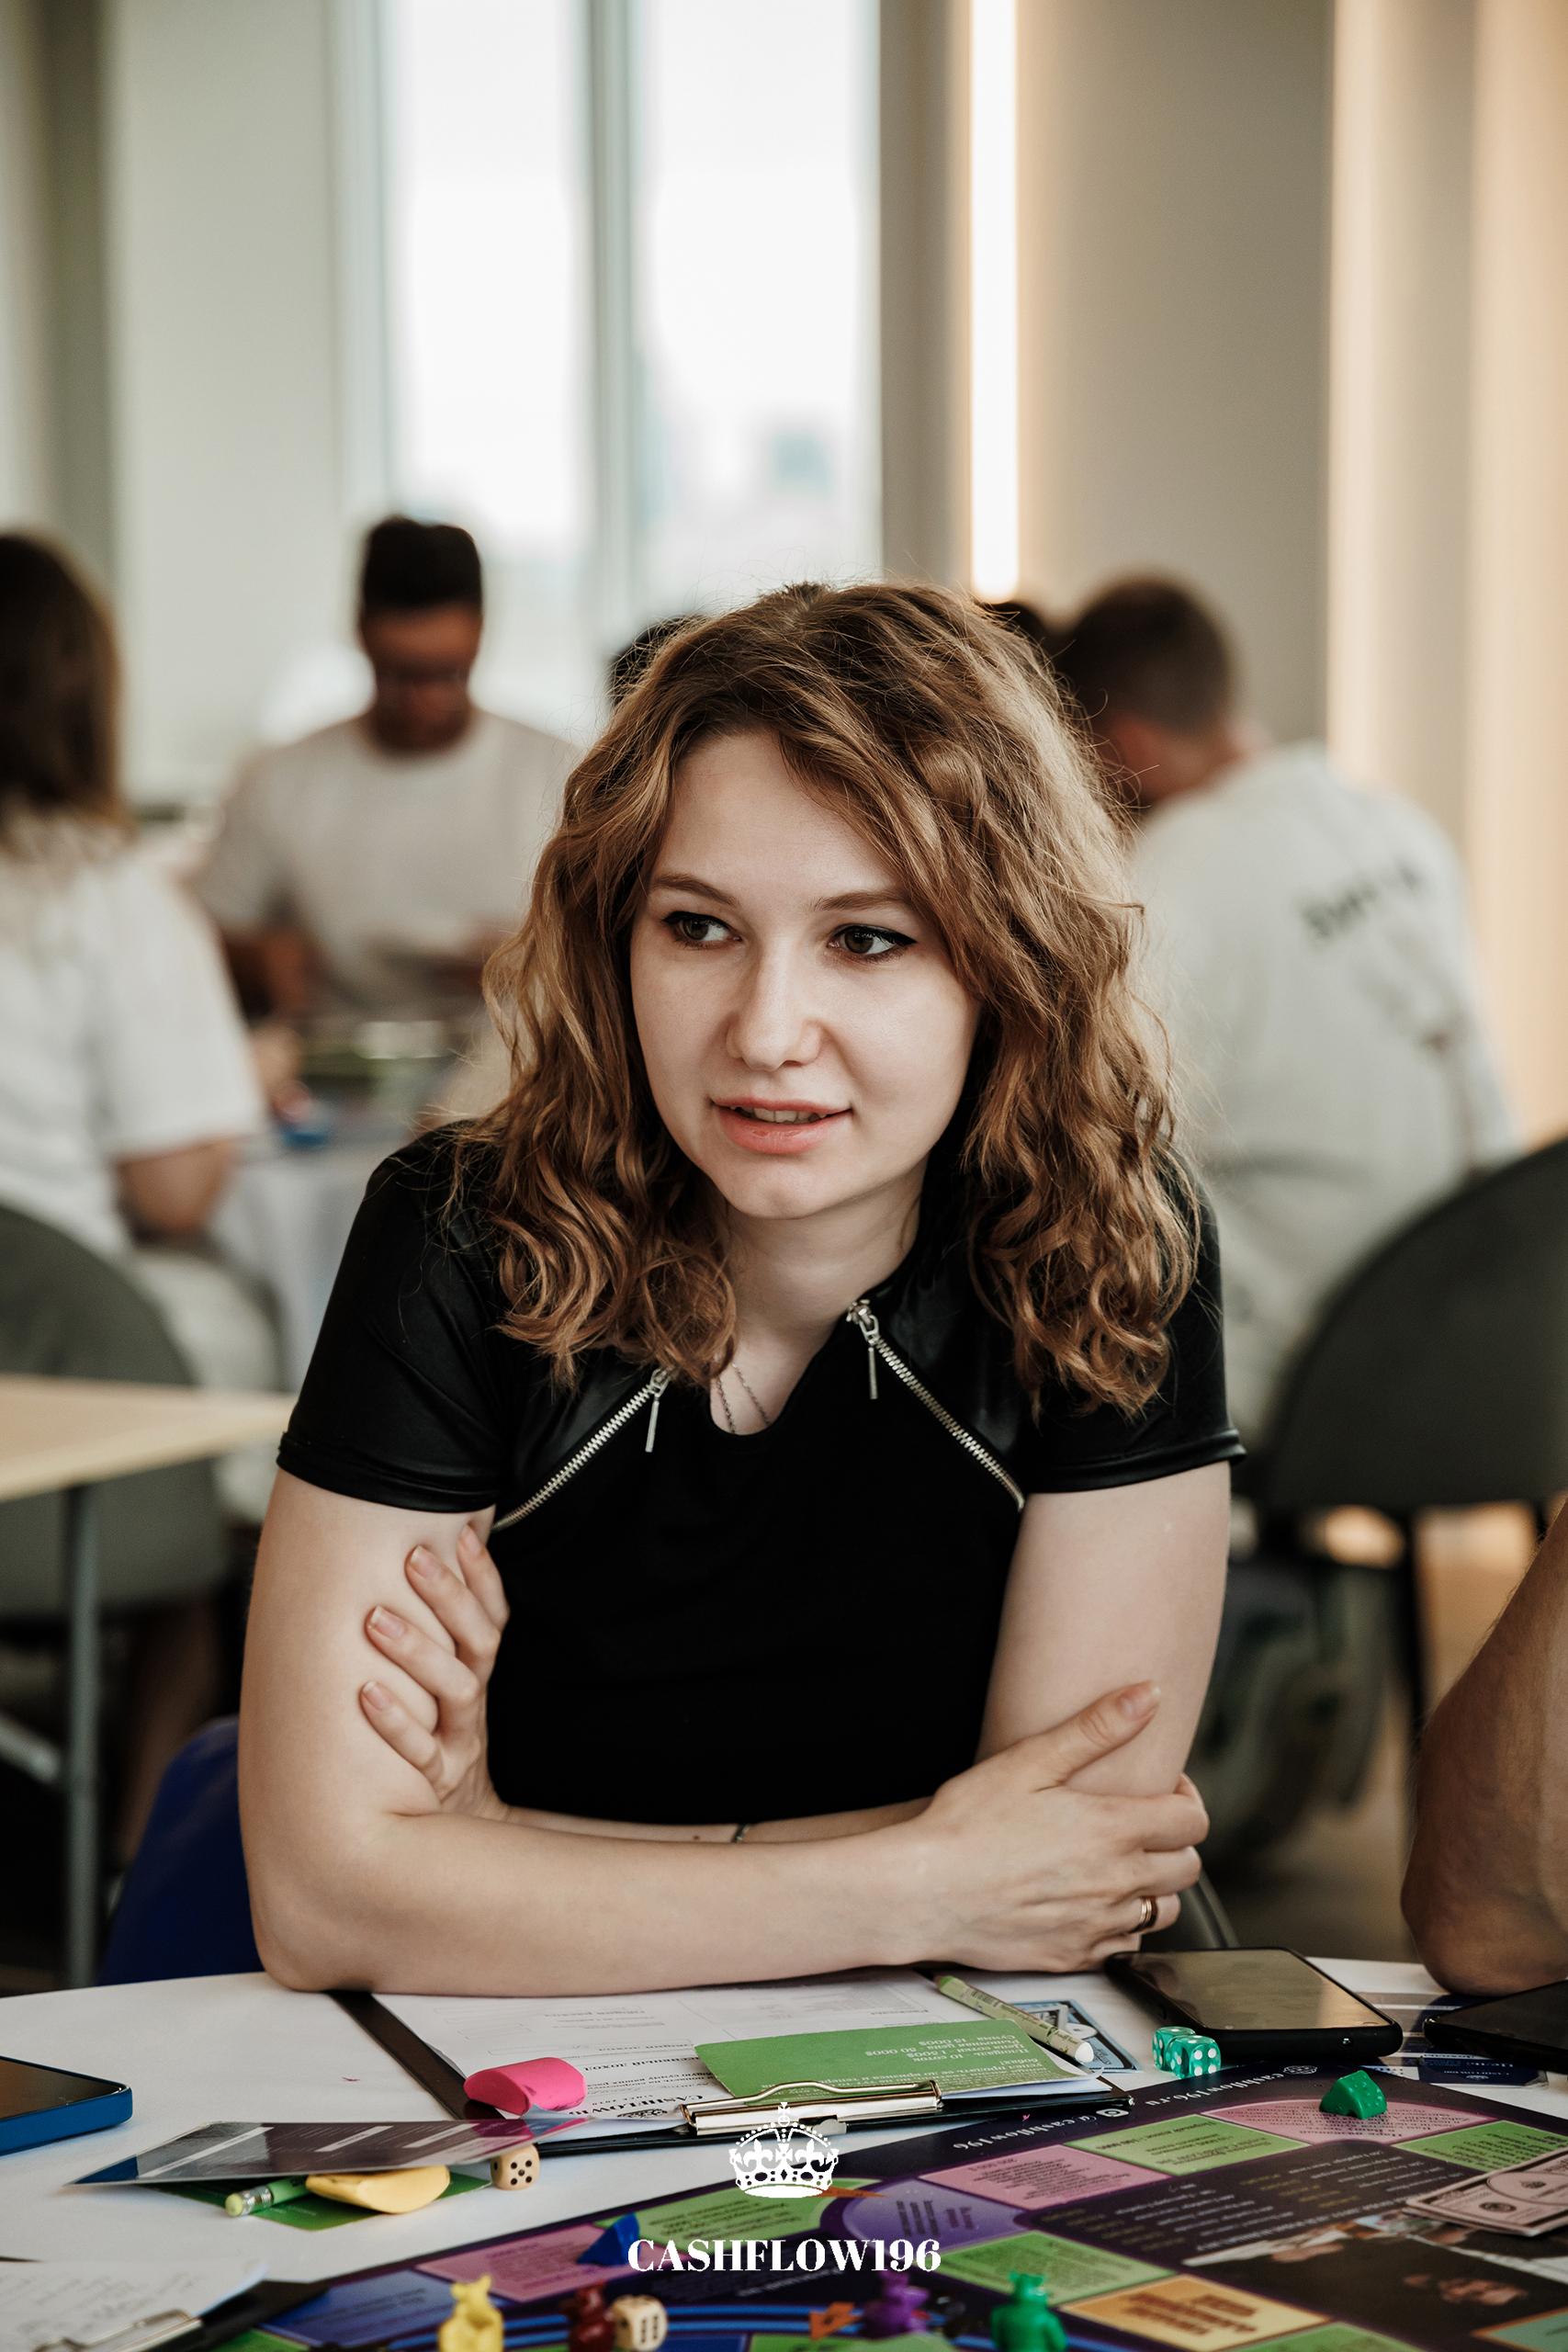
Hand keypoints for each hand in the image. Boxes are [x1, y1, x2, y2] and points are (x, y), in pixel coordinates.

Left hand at [359, 1524, 510, 1820]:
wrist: (446, 1836)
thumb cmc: (430, 1746)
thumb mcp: (441, 1694)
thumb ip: (433, 1643)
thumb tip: (407, 1567)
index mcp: (477, 1675)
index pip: (492, 1616)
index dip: (482, 1576)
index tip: (462, 1533)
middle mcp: (474, 1703)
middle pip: (478, 1643)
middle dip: (448, 1596)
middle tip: (414, 1557)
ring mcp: (459, 1743)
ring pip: (455, 1690)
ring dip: (417, 1650)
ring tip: (376, 1618)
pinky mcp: (436, 1781)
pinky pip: (419, 1749)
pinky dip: (394, 1720)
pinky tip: (364, 1692)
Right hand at [890, 1683, 1207, 1971]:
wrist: (924, 1892)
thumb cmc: (967, 1825)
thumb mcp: (1030, 1761)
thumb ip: (1096, 1727)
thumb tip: (1147, 1696)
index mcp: (1112, 1831)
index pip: (1192, 1822)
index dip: (1186, 1800)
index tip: (1162, 1790)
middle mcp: (1116, 1882)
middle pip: (1188, 1869)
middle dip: (1174, 1841)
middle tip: (1141, 1823)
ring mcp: (1098, 1924)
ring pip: (1165, 1911)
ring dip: (1155, 1886)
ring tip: (1120, 1863)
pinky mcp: (1076, 1956)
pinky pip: (1128, 1944)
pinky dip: (1124, 1923)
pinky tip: (1094, 1901)